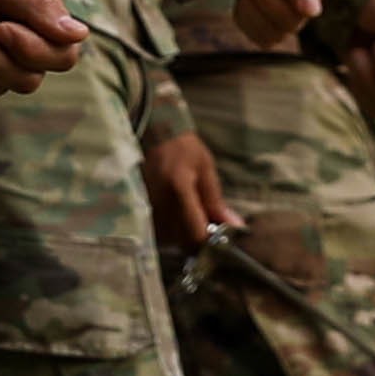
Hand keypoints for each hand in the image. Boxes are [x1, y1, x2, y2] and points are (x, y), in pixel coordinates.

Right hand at [142, 122, 230, 253]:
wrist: (155, 134)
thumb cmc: (184, 149)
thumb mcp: (206, 170)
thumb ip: (216, 202)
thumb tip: (234, 226)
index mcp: (179, 190)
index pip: (195, 232)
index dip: (210, 242)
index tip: (221, 237)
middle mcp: (160, 202)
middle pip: (182, 241)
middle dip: (199, 240)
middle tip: (210, 226)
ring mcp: (147, 207)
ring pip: (170, 240)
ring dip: (185, 237)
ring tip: (194, 218)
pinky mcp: (140, 209)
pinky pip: (159, 232)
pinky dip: (173, 231)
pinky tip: (179, 217)